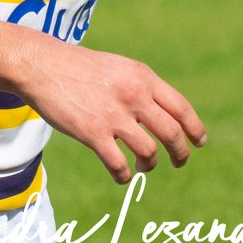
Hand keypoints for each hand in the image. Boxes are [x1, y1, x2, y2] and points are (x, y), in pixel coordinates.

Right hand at [20, 41, 206, 182]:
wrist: (43, 66)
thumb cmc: (80, 68)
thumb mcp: (119, 68)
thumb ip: (142, 87)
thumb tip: (163, 113)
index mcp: (143, 77)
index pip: (181, 108)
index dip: (195, 129)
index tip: (199, 142)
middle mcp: (134, 95)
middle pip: (172, 133)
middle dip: (180, 153)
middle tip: (179, 162)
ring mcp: (114, 115)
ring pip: (149, 151)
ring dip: (151, 164)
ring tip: (144, 167)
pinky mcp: (92, 133)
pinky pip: (119, 164)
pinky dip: (124, 175)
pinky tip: (122, 175)